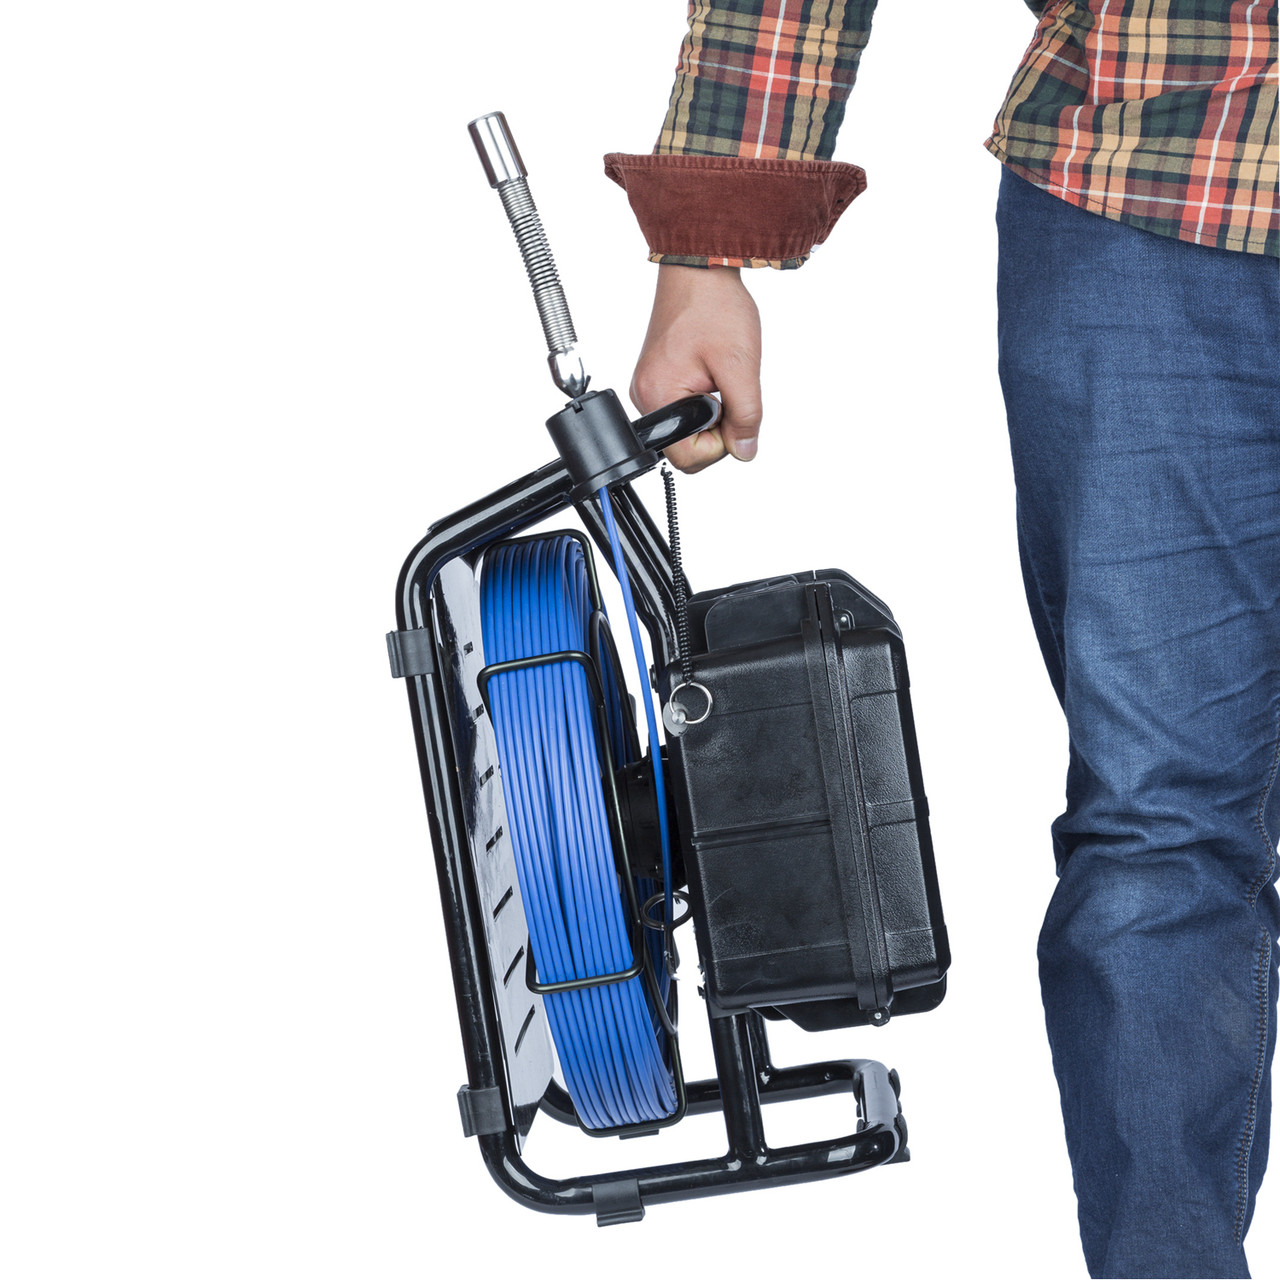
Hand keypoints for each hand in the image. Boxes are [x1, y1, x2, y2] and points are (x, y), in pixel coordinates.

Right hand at [629, 264, 761, 473]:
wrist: (699, 269)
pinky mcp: (658, 378)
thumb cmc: (713, 306)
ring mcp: (649, 387)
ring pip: (688, 427)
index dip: (720, 446)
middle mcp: (645, 396)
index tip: (735, 417)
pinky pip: (684, 406)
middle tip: (731, 391)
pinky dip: (704, 398)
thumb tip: (745, 451)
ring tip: (721, 375)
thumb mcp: (740, 366)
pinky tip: (712, 372)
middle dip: (717, 429)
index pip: (687, 458)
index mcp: (658, 397)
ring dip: (713, 411)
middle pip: (686, 446)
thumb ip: (746, 416)